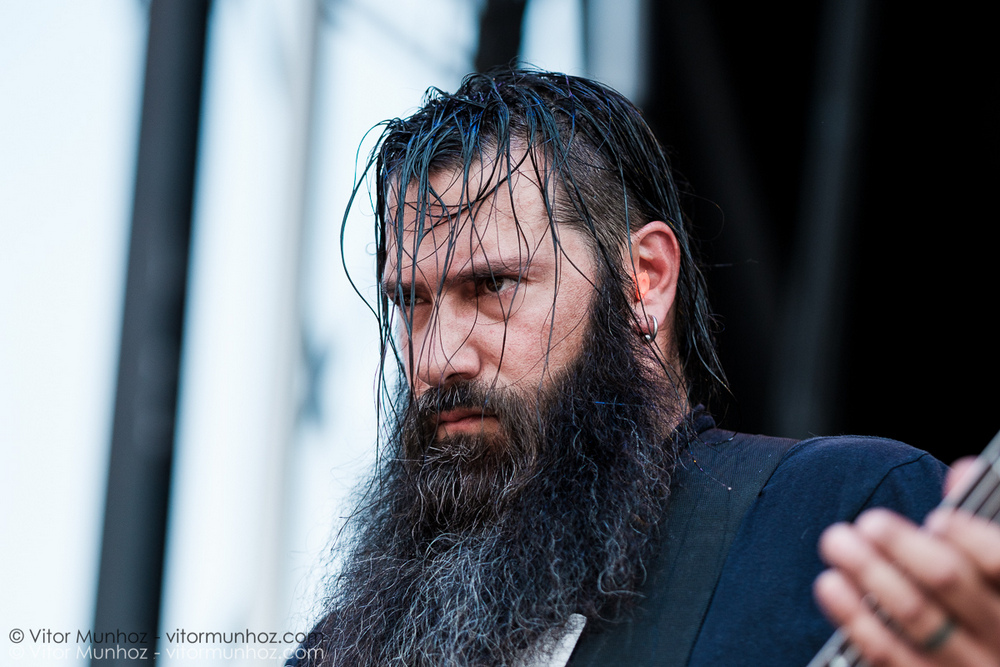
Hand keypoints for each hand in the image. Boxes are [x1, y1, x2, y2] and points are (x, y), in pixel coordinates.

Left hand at [814, 459, 999, 665]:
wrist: (980, 664)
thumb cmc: (986, 604)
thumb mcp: (994, 567)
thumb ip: (981, 523)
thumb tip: (965, 469)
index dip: (973, 540)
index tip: (939, 519)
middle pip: (949, 583)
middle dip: (903, 546)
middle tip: (870, 521)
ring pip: (913, 616)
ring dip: (869, 572)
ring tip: (837, 541)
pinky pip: (887, 654)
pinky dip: (854, 616)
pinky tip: (830, 585)